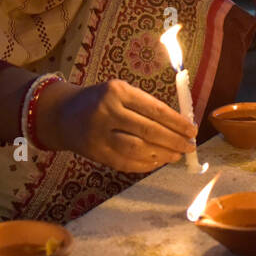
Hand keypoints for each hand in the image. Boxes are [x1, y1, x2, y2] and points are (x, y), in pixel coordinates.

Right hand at [38, 79, 197, 172]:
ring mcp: (99, 134)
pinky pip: (125, 162)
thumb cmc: (102, 101)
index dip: (177, 122)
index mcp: (117, 91)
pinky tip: (158, 161)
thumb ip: (146, 106)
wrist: (63, 114)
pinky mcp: (95, 153)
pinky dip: (145, 164)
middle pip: (148, 131)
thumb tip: (180, 125)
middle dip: (173, 140)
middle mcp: (107, 111)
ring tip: (176, 155)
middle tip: (189, 146)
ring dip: (161, 154)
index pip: (154, 109)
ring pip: (137, 149)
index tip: (192, 130)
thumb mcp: (121, 92)